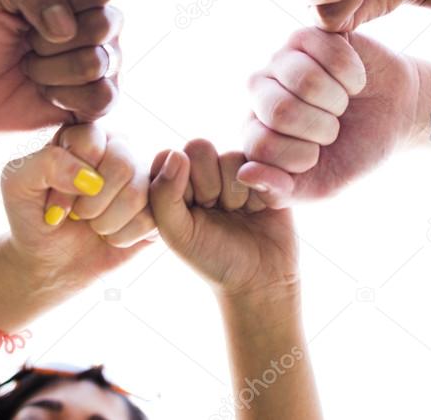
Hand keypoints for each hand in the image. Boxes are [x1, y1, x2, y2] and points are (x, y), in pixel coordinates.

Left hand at [0, 0, 120, 136]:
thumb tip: (66, 27)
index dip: (64, 1)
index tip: (29, 11)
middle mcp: (101, 23)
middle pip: (103, 25)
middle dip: (49, 40)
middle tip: (28, 43)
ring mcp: (107, 62)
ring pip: (97, 62)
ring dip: (50, 69)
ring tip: (31, 68)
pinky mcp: (102, 100)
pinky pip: (103, 97)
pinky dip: (65, 97)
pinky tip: (46, 92)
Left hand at [0, 123, 154, 294]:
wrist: (48, 262)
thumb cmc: (32, 216)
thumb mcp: (17, 183)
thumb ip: (46, 163)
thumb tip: (90, 177)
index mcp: (87, 133)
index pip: (91, 140)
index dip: (68, 178)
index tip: (52, 200)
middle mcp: (120, 147)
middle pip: (122, 163)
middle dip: (91, 203)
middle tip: (77, 215)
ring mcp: (143, 177)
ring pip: (138, 193)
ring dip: (105, 222)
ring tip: (93, 226)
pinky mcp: (158, 207)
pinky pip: (153, 218)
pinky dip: (122, 237)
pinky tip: (110, 236)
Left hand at [149, 140, 298, 299]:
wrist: (259, 281)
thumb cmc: (211, 258)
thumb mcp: (177, 233)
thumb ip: (163, 195)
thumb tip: (176, 154)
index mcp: (178, 180)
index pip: (171, 155)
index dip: (181, 182)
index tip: (191, 212)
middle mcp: (206, 170)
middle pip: (200, 148)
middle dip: (208, 186)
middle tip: (216, 212)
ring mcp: (237, 170)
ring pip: (232, 156)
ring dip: (236, 194)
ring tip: (240, 214)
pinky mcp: (268, 174)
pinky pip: (266, 164)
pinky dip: (264, 190)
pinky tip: (261, 209)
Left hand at [242, 29, 422, 204]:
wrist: (394, 117)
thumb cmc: (353, 152)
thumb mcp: (321, 186)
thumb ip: (281, 191)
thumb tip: (244, 175)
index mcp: (254, 128)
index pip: (260, 145)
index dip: (300, 156)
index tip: (317, 155)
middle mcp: (260, 88)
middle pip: (280, 110)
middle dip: (322, 128)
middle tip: (333, 128)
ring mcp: (283, 57)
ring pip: (304, 79)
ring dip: (337, 100)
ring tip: (342, 104)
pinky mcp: (312, 33)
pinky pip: (330, 53)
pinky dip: (353, 75)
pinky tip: (353, 81)